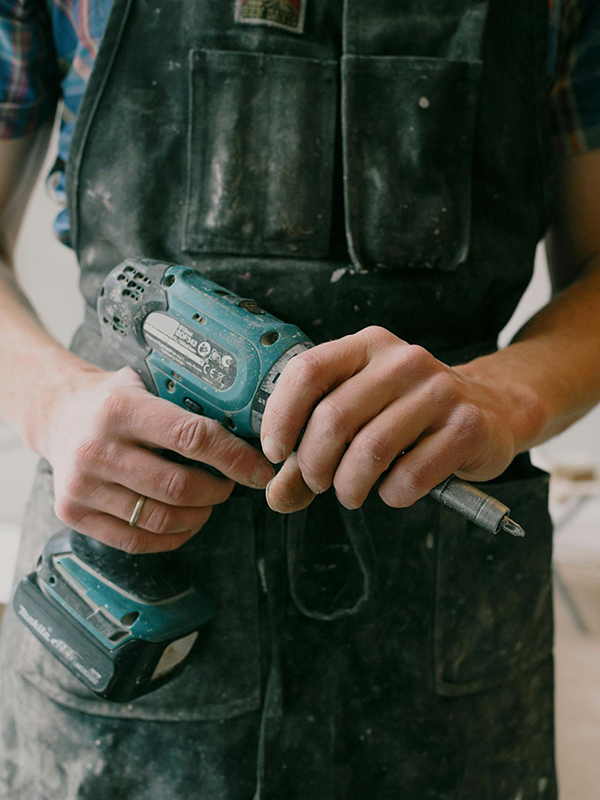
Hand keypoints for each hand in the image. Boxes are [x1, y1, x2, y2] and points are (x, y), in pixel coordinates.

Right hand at [41, 366, 274, 552]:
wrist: (58, 416)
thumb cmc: (115, 401)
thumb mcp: (145, 383)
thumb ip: (188, 400)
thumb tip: (252, 426)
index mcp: (120, 408)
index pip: (190, 437)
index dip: (233, 457)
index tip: (260, 469)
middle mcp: (95, 448)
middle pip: (178, 487)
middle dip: (219, 490)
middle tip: (231, 484)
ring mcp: (81, 485)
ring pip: (160, 519)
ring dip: (198, 515)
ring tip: (209, 501)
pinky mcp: (72, 513)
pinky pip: (136, 541)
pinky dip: (172, 537)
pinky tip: (185, 521)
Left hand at [261, 327, 538, 512]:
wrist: (491, 412)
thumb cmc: (410, 416)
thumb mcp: (359, 418)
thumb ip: (312, 452)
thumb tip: (278, 495)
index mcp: (366, 346)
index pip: (307, 371)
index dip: (280, 416)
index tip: (276, 452)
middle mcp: (402, 360)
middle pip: (334, 417)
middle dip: (313, 465)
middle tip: (318, 483)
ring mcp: (439, 390)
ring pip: (371, 450)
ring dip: (349, 486)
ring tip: (351, 493)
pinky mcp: (467, 426)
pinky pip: (412, 474)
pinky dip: (392, 494)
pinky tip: (394, 490)